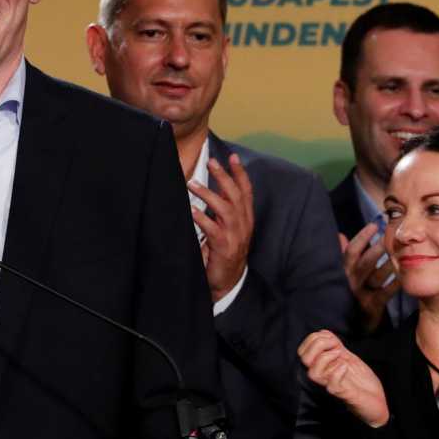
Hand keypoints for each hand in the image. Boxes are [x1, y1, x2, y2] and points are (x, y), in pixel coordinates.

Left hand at [186, 154, 253, 302]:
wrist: (229, 282)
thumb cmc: (224, 253)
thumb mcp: (228, 228)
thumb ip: (223, 211)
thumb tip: (212, 189)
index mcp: (246, 218)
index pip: (246, 191)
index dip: (240, 173)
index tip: (233, 157)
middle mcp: (243, 224)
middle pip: (236, 195)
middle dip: (224, 176)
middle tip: (211, 162)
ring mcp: (235, 236)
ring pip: (225, 209)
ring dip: (208, 194)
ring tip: (192, 184)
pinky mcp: (224, 248)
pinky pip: (213, 229)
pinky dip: (203, 218)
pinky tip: (192, 210)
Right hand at [299, 330, 388, 426]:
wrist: (377, 401)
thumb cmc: (361, 381)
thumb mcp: (348, 357)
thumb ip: (335, 346)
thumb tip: (323, 333)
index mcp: (322, 365)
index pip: (302, 351)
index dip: (313, 339)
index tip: (331, 339)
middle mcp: (324, 375)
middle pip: (304, 359)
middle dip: (317, 344)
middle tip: (335, 345)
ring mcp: (331, 384)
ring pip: (313, 373)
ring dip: (326, 358)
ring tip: (340, 355)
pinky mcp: (343, 394)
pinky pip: (332, 385)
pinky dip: (338, 371)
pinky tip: (346, 367)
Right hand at [340, 223, 398, 332]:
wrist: (351, 324)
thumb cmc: (350, 292)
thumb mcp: (344, 273)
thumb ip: (343, 256)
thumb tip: (340, 236)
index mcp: (343, 271)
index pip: (351, 251)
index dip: (362, 237)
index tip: (375, 225)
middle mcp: (350, 282)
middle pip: (364, 262)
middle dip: (378, 248)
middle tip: (391, 236)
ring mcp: (361, 294)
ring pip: (376, 277)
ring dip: (389, 264)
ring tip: (400, 254)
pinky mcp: (372, 306)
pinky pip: (385, 293)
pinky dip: (395, 284)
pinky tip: (403, 276)